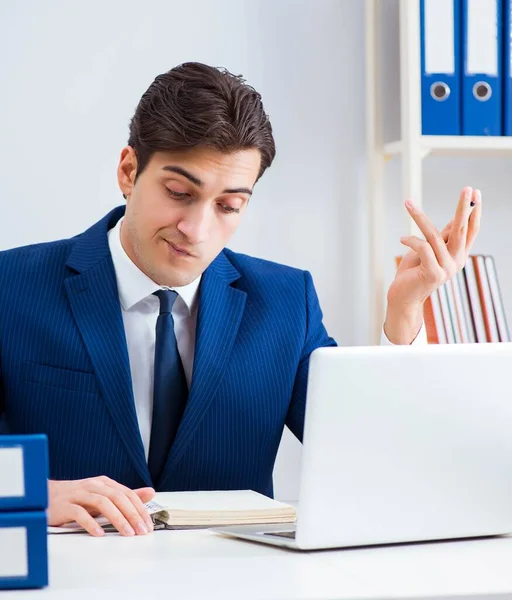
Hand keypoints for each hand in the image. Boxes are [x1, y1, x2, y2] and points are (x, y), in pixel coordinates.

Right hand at [48, 476, 154, 536]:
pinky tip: (99, 534)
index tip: (148, 525)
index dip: (140, 509)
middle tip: (141, 531)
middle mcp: (93, 486)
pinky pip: (79, 513)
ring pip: (102, 503)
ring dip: (117, 519)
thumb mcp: (103, 495)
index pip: (127, 494)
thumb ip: (126, 496)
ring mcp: (78, 494)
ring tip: (127, 533)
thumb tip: (151, 492)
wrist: (45, 496)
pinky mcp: (64, 505)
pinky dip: (91, 523)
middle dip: (132, 515)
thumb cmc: (77, 498)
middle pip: (118, 497)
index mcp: (104, 483)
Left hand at [384, 186, 481, 343]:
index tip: (476, 192)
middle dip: (464, 207)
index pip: (471, 230)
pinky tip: (401, 239)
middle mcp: (457, 261)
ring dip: (419, 217)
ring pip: (434, 235)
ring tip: (408, 203)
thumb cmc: (413, 272)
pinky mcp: (433, 273)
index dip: (474, 212)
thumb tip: (455, 217)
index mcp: (459, 255)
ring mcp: (446, 269)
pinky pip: (422, 247)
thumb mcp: (429, 250)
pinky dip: (410, 240)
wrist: (403, 297)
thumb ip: (441, 236)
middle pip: (462, 229)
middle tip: (467, 188)